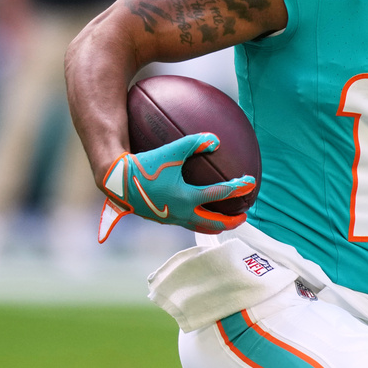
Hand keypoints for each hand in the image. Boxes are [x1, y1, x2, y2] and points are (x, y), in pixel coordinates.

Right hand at [96, 133, 256, 242]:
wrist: (117, 181)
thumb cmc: (144, 165)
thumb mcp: (170, 152)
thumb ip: (193, 143)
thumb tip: (216, 140)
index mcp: (185, 198)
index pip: (219, 194)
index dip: (237, 188)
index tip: (251, 184)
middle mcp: (180, 213)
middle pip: (213, 223)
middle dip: (231, 222)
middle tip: (244, 216)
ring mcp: (171, 218)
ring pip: (199, 227)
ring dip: (215, 224)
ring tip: (226, 220)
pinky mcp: (162, 218)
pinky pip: (186, 222)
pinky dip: (199, 220)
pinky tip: (198, 210)